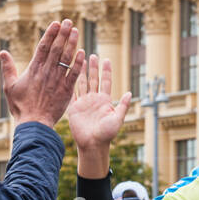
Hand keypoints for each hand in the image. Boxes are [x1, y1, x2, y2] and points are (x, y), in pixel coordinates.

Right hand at [1, 20, 84, 127]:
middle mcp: (47, 72)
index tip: (56, 23)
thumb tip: (2, 52)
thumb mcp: (9, 86)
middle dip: (63, 34)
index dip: (50, 34)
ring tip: (76, 31)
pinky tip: (83, 53)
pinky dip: (78, 63)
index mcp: (33, 69)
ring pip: (66, 58)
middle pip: (56, 49)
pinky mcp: (66, 91)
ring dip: (72, 44)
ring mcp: (57, 80)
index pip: (43, 47)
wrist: (34, 124)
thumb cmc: (20, 106)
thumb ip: (8, 68)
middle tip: (69, 22)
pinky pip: (74, 74)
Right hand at [68, 54, 132, 177]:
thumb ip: (122, 106)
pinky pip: (72, 93)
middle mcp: (94, 100)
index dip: (106, 71)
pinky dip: (70, 83)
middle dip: (93, 67)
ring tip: (80, 60)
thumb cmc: (106, 134)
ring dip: (82, 72)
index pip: (105, 82)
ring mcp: (83, 103)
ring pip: (82, 83)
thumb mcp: (117, 119)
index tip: (106, 59)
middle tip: (92, 54)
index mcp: (104, 101)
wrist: (92, 145)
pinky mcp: (74, 108)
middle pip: (93, 79)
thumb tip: (130, 93)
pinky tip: (68, 74)